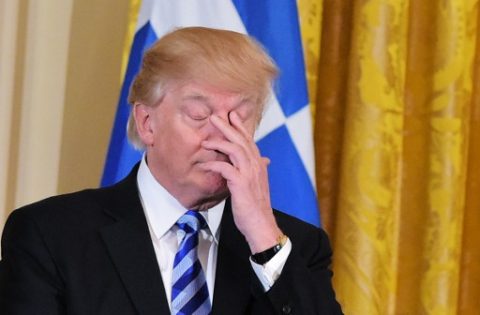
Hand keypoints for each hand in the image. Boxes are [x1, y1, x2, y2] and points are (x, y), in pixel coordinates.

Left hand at [199, 112, 282, 252]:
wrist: (261, 224)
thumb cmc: (256, 206)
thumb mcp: (258, 184)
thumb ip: (258, 170)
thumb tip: (264, 160)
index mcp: (259, 165)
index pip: (249, 141)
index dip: (240, 127)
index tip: (231, 115)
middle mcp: (256, 166)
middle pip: (241, 140)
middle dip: (228, 126)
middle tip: (215, 116)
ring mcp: (249, 174)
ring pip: (235, 149)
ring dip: (219, 142)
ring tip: (206, 140)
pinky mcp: (241, 183)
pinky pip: (225, 168)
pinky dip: (214, 164)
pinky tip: (205, 164)